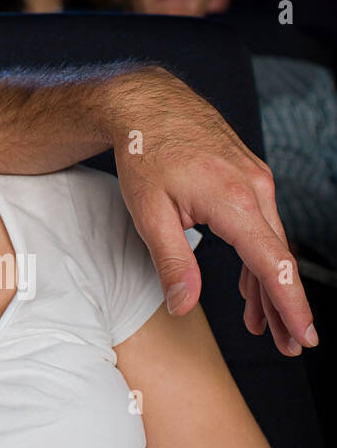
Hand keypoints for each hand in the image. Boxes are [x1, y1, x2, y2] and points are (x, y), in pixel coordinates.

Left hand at [108, 67, 316, 355]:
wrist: (146, 101)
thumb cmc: (144, 152)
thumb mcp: (148, 211)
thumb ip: (171, 261)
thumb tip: (183, 306)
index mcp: (234, 200)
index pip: (272, 264)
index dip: (290, 305)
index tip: (304, 336)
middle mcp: (255, 188)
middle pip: (278, 258)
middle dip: (285, 306)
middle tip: (289, 345)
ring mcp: (256, 180)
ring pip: (271, 243)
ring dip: (269, 286)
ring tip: (266, 327)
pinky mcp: (249, 176)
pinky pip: (261, 225)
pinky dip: (257, 257)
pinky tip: (248, 286)